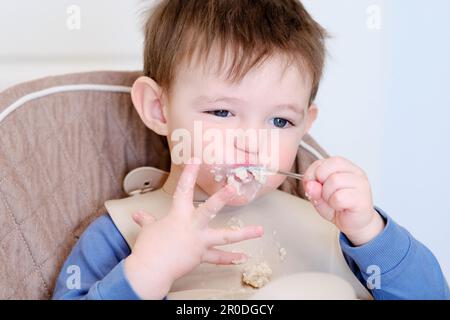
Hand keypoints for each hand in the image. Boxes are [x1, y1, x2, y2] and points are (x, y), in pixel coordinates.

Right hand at [124, 159, 263, 298]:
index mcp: (178, 216)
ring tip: (259, 231)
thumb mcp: (148, 230)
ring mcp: (199, 242)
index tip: (195, 159)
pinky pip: (218, 258)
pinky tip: (244, 256)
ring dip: (243, 234)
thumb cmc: (148, 248)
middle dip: (222, 197)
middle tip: (233, 188)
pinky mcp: (201, 256)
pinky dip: (231, 258)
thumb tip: (137, 215)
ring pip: (224, 237)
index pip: (183, 190)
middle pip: (209, 210)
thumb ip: (147, 221)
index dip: (189, 174)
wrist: (150, 270)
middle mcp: (192, 227)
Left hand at [302, 156, 384, 245]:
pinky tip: (340, 207)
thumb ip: (313, 190)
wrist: (355, 224)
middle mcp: (354, 171)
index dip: (311, 175)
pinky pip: (339, 197)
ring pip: (334, 181)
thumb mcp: (320, 197)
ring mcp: (360, 183)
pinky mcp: (362, 197)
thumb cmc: (339, 206)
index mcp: (343, 167)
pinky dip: (334, 204)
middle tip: (324, 195)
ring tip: (333, 202)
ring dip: (327, 195)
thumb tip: (310, 184)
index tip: (312, 187)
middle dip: (319, 184)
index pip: (321, 163)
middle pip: (327, 168)